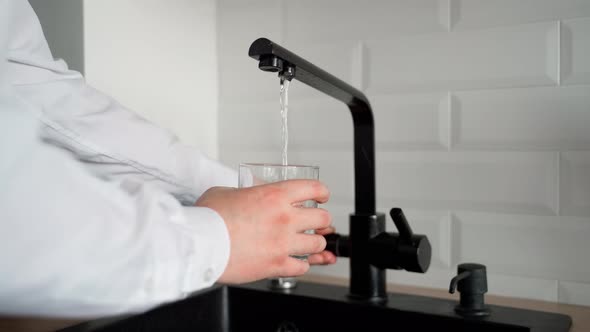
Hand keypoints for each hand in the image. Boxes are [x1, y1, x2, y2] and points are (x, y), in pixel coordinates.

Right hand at [195, 179, 331, 283]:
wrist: (199, 244)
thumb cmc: (208, 218)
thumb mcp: (226, 192)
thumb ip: (244, 193)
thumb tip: (244, 196)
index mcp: (274, 196)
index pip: (313, 188)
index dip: (322, 192)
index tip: (321, 196)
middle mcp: (284, 218)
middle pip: (323, 218)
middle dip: (320, 221)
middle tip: (314, 223)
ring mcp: (283, 243)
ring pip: (318, 244)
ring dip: (313, 244)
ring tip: (305, 243)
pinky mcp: (277, 265)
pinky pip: (303, 267)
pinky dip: (300, 264)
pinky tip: (293, 261)